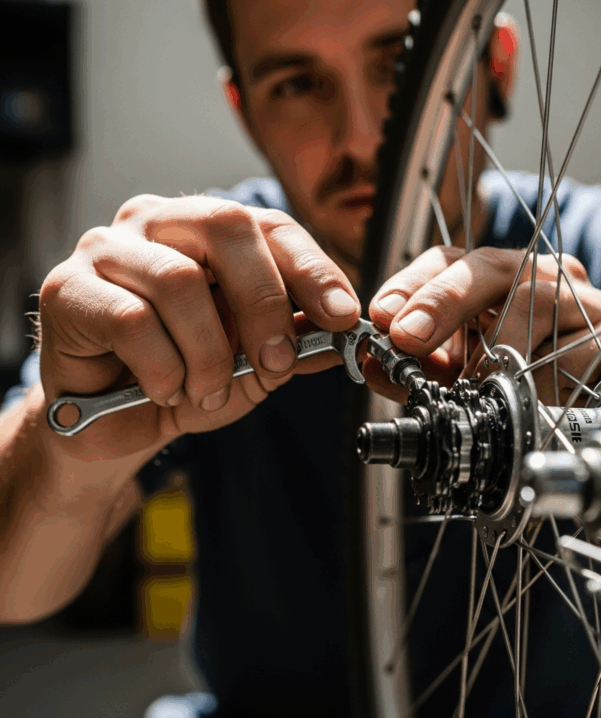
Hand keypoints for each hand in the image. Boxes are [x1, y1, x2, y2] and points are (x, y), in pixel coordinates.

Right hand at [38, 195, 359, 459]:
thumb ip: (294, 345)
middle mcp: (157, 223)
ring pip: (180, 281)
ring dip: (208, 354)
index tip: (342, 316)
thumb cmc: (183, 379)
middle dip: (265, 304)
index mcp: (206, 232)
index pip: (270, 225)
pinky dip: (163, 368)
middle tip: (275, 362)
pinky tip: (164, 389)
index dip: (313, 269)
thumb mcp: (252, 367)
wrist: (115, 422)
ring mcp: (108, 249)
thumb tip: (343, 334)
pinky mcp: (68, 288)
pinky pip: (131, 321)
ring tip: (207, 390)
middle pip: (226, 228)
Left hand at [365, 245, 600, 403]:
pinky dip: (538, 378)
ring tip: (474, 384)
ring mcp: (577, 300)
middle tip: (406, 337)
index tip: (383, 314)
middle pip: (489, 265)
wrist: (597, 397)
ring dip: (493, 350)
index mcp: (496, 280)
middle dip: (441, 301)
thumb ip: (422, 366)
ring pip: (533, 300)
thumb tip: (376, 366)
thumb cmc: (521, 377)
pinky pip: (570, 350)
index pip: (449, 260)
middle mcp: (537, 276)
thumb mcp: (462, 369)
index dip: (413, 284)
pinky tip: (527, 397)